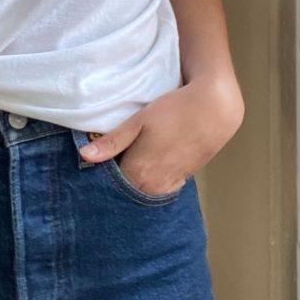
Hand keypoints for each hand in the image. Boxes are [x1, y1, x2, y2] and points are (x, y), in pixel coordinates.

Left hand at [79, 77, 243, 196]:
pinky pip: (158, 187)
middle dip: (114, 178)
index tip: (92, 160)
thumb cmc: (174, 111)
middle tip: (108, 157)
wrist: (214, 110)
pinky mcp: (182, 180)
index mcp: (139, 173)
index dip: (98, 173)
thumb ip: (112, 142)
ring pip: (141, 189)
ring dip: (132, 179)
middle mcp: (154, 186)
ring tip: (126, 157)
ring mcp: (170, 185)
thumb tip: (85, 156)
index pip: (109, 184)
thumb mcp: (138, 121)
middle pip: (125, 189)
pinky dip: (148, 180)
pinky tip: (145, 163)